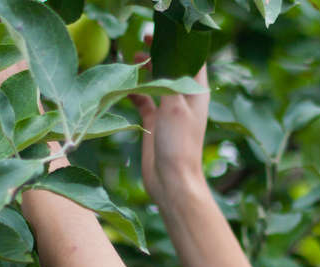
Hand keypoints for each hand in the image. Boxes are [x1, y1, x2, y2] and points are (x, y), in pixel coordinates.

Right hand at [128, 52, 210, 209]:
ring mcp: (169, 111)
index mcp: (196, 92)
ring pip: (156, 82)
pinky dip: (134, 91)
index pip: (192, 59)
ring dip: (145, 71)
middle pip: (172, 68)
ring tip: (131, 59)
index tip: (162, 32)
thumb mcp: (175, 106)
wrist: (172, 181)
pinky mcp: (154, 123)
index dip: (179, 43)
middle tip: (143, 40)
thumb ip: (170, 79)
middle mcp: (184, 99)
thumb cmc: (179, 144)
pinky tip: (123, 87)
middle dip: (159, 53)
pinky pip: (143, 100)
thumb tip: (164, 54)